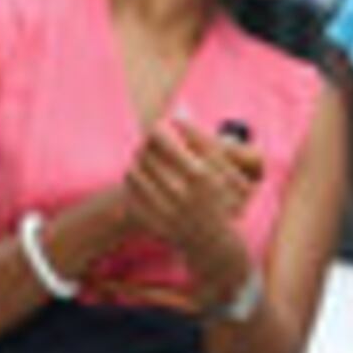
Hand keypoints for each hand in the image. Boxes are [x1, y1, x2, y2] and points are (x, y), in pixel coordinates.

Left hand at [122, 113, 267, 303]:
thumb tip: (177, 111)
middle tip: (155, 139)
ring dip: (141, 157)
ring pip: (136, 165)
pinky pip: (131, 186)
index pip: (169, 134)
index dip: (168, 125)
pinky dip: (134, 176)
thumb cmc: (219, 197)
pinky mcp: (150, 219)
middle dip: (152, 140)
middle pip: (150, 148)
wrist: (210, 242)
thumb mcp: (222, 169)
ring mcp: (164, 208)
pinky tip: (142, 175)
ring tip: (149, 157)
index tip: (170, 125)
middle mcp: (183, 193)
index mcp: (203, 177)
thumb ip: (201, 139)